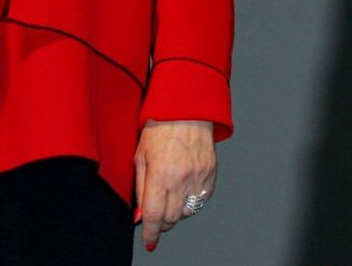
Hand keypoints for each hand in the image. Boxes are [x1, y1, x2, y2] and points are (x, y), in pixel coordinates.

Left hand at [134, 120, 215, 251]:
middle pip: (171, 218)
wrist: (187, 109)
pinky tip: (183, 189)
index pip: (154, 216)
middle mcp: (182, 179)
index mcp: (161, 174)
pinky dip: (191, 202)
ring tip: (169, 196)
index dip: (150, 233)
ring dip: (175, 212)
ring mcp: (198, 177)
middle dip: (160, 222)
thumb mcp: (140, 157)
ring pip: (186, 212)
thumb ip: (140, 188)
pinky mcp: (211, 174)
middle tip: (155, 214)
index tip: (148, 241)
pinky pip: (201, 201)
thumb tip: (141, 215)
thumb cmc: (159, 128)